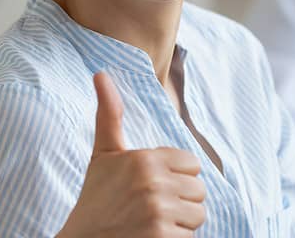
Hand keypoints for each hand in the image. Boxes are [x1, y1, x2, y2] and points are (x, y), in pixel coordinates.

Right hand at [57, 72, 206, 237]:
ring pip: (198, 215)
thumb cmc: (96, 199)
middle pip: (199, 191)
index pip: (192, 165)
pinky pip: (190, 237)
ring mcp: (159, 212)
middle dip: (180, 201)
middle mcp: (154, 183)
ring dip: (179, 223)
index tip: (151, 187)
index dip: (175, 177)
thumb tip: (101, 73)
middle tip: (150, 208)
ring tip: (150, 223)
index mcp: (145, 158)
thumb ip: (109, 114)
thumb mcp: (103, 155)